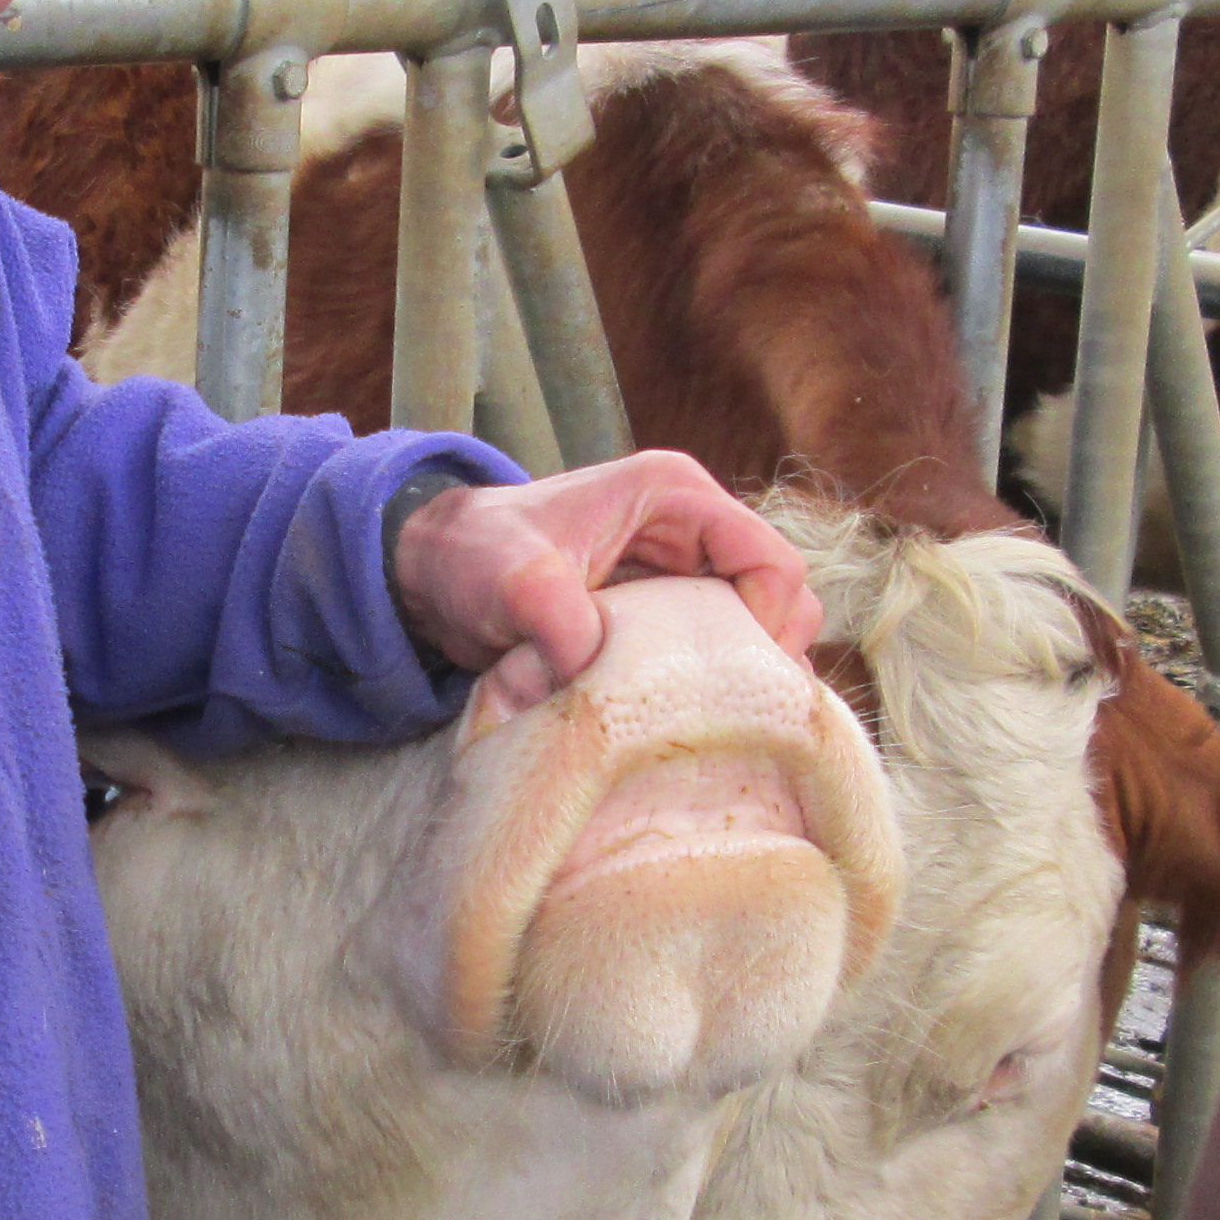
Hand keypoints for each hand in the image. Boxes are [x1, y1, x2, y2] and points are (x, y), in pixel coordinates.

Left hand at [389, 455, 824, 714]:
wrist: (436, 576)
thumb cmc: (474, 556)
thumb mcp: (505, 577)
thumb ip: (551, 611)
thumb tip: (591, 666)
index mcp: (676, 496)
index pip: (773, 562)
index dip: (768, 623)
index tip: (722, 678)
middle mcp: (694, 532)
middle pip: (784, 604)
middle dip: (761, 661)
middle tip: (718, 715)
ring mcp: (685, 577)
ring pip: (757, 638)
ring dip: (735, 681)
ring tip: (695, 722)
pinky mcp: (668, 619)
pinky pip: (719, 658)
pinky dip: (708, 691)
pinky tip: (676, 723)